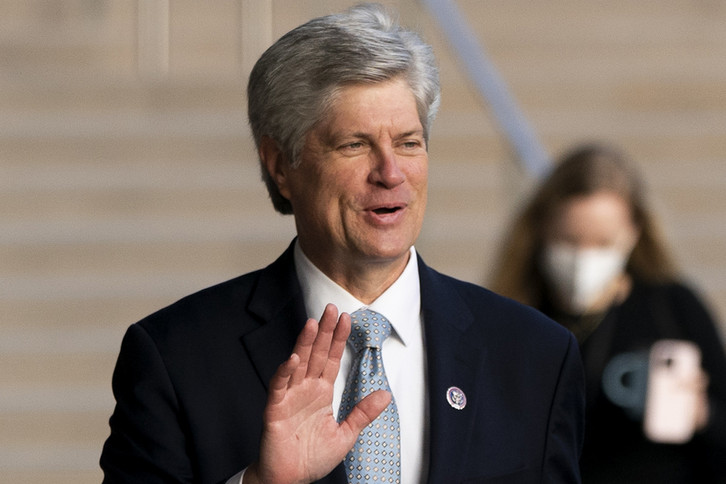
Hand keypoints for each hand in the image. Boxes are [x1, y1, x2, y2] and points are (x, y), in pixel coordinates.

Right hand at [244, 304, 391, 483]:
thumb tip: (385, 394)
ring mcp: (289, 397)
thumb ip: (363, 413)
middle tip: (331, 309)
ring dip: (304, 344)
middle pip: (316, 354)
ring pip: (298, 364)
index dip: (338, 339)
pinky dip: (284, 372)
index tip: (346, 319)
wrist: (290, 480)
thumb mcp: (346, 434)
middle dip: (324, 331)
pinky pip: (279, 387)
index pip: (332, 359)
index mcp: (321, 393)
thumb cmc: (311, 458)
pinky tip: (293, 358)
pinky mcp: (275, 410)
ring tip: (312, 324)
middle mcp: (305, 389)